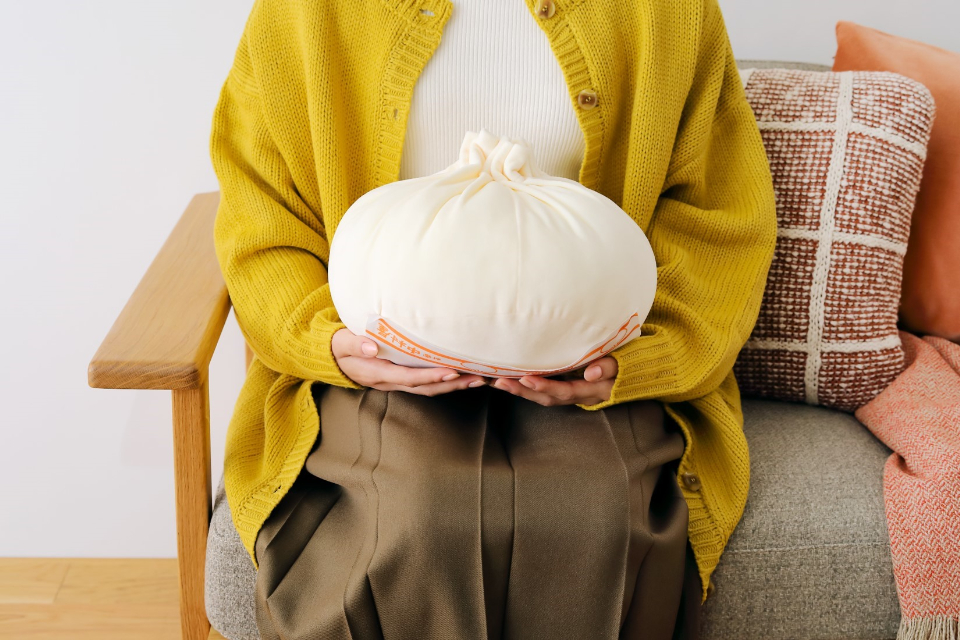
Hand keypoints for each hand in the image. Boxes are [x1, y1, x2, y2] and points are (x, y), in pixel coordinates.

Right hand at [332, 328, 486, 394]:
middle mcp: (390, 382)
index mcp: (377, 373)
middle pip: (425, 388)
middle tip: (478, 378)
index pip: (408, 377)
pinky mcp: (402, 378)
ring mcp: (396, 382)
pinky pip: (426, 384)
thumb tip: (372, 347)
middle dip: (452, 384)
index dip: (430, 376)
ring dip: (453, 386)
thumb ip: (355, 344)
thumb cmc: (339, 347)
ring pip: (428, 388)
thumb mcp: (341, 343)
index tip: (452, 371)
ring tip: (478, 379)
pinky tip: (462, 375)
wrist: (333, 358)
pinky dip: (445, 381)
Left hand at [491, 356, 617, 406]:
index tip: (527, 379)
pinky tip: (510, 379)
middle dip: (525, 392)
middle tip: (502, 381)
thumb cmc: (628, 363)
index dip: (546, 387)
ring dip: (521, 391)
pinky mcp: (567, 387)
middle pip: (549, 399)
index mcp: (593, 390)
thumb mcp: (624, 364)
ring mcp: (573, 393)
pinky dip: (527, 387)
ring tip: (499, 381)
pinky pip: (545, 391)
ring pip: (544, 397)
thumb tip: (591, 372)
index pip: (566, 391)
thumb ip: (609, 366)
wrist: (636, 372)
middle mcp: (580, 395)